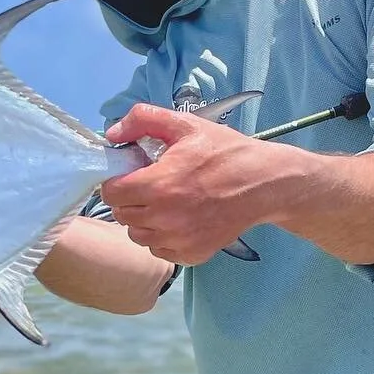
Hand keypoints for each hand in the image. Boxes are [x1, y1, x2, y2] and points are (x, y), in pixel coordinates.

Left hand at [100, 104, 282, 265]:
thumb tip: (113, 134)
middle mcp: (164, 218)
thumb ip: (144, 119)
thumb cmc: (225, 152)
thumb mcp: (186, 125)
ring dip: (143, 220)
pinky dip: (162, 238)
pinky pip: (159, 250)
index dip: (116, 181)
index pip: (111, 193)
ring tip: (163, 203)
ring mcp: (178, 240)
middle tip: (148, 186)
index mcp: (158, 185)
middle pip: (122, 215)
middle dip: (129, 199)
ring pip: (138, 235)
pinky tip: (177, 220)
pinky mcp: (192, 254)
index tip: (130, 175)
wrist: (263, 184)